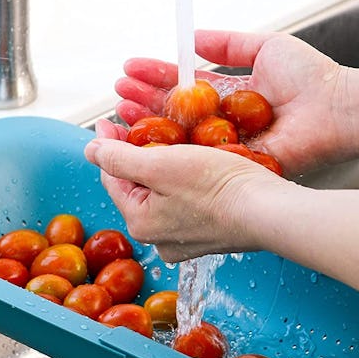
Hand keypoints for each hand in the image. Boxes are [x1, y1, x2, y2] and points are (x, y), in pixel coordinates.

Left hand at [85, 119, 282, 261]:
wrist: (269, 211)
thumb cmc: (218, 186)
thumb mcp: (160, 164)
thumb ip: (119, 158)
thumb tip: (89, 151)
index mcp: (140, 222)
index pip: (112, 177)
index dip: (108, 144)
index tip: (109, 119)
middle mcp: (159, 238)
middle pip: (137, 186)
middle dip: (136, 154)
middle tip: (140, 124)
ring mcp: (185, 239)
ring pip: (163, 192)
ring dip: (162, 164)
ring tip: (170, 138)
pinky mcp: (209, 233)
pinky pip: (187, 200)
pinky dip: (185, 179)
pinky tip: (196, 160)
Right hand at [114, 29, 347, 176]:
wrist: (335, 108)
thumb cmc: (310, 77)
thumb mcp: (264, 46)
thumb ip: (228, 43)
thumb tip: (191, 38)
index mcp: (229, 95)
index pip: (183, 85)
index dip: (156, 76)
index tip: (129, 68)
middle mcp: (222, 121)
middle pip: (174, 111)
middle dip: (144, 100)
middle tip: (117, 92)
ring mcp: (226, 144)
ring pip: (179, 136)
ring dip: (148, 122)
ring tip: (121, 108)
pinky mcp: (232, 164)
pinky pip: (197, 157)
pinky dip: (171, 149)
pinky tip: (147, 137)